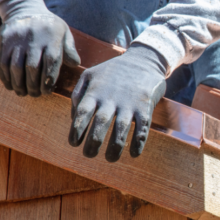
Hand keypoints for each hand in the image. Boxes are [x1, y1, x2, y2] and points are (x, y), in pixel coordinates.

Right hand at [0, 0, 79, 96]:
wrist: (25, 8)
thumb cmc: (49, 26)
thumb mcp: (64, 32)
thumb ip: (70, 49)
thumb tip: (75, 64)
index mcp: (51, 37)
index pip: (51, 62)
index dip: (48, 80)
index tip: (47, 91)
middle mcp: (33, 39)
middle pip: (31, 67)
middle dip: (33, 85)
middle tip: (35, 95)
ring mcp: (17, 40)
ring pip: (15, 66)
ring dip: (18, 83)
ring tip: (23, 93)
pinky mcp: (4, 41)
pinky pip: (2, 62)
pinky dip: (5, 76)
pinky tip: (10, 85)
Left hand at [69, 45, 167, 161]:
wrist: (144, 60)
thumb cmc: (113, 71)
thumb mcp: (90, 75)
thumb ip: (78, 95)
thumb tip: (74, 119)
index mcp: (95, 92)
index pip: (83, 114)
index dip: (77, 131)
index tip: (74, 143)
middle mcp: (111, 98)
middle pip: (100, 123)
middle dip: (93, 142)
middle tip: (89, 155)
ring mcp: (129, 103)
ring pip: (121, 128)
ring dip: (115, 147)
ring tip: (110, 159)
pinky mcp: (145, 106)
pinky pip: (142, 127)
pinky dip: (138, 142)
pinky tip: (134, 154)